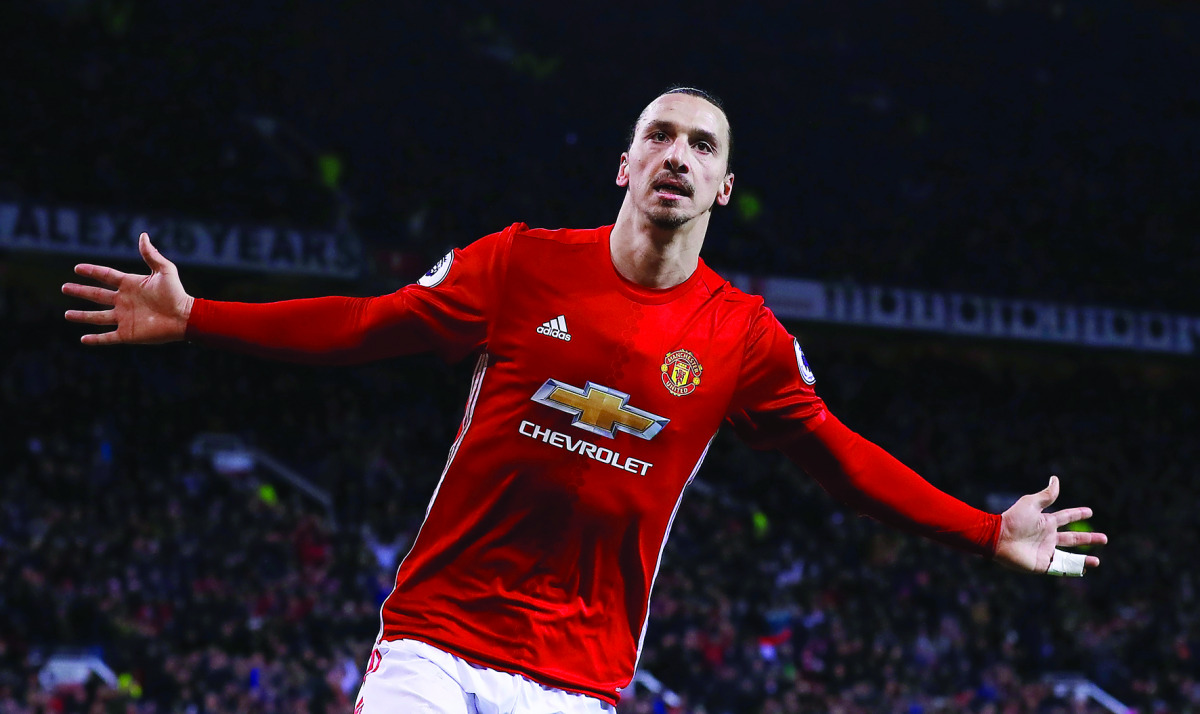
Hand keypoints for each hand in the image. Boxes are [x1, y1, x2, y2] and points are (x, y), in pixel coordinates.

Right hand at [63, 233, 193, 344]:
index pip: (106, 276)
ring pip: (97, 317)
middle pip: (97, 295)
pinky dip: (96, 339)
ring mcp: (125, 318)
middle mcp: (124, 301)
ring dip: (82, 316)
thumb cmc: (176, 293)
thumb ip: (152, 255)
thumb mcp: (164, 270)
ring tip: (67, 314)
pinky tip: (83, 339)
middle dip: (80, 291)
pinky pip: (108, 337)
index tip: (77, 268)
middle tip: (64, 288)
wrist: (185, 317)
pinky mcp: (128, 334)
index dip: (92, 271)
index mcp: (131, 285)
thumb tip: (143, 235)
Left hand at [994, 475, 1106, 575]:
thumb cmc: (1014, 520)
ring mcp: (1045, 551)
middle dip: (1088, 539)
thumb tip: (1055, 479)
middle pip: (1073, 539)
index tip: (1090, 512)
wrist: (999, 538)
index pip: (1066, 518)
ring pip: (1069, 556)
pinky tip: (1083, 570)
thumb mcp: (1032, 504)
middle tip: (1105, 538)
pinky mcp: (1042, 565)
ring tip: (1097, 561)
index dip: (1078, 514)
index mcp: (1046, 522)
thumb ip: (1047, 495)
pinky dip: (1073, 570)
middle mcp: (1048, 537)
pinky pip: (1060, 568)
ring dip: (1083, 559)